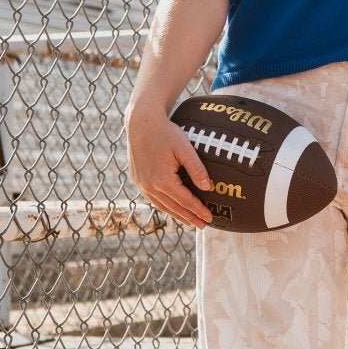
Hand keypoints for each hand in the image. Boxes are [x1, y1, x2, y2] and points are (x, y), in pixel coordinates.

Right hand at [125, 100, 215, 228]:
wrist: (141, 122)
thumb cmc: (166, 133)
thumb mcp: (185, 148)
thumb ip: (197, 169)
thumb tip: (207, 187)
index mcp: (163, 180)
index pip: (185, 201)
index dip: (198, 210)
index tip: (210, 218)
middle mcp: (150, 186)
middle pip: (173, 207)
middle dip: (189, 218)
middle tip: (202, 225)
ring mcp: (141, 184)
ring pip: (161, 205)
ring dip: (176, 214)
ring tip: (189, 221)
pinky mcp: (137, 179)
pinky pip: (152, 198)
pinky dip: (164, 206)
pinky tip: (171, 207)